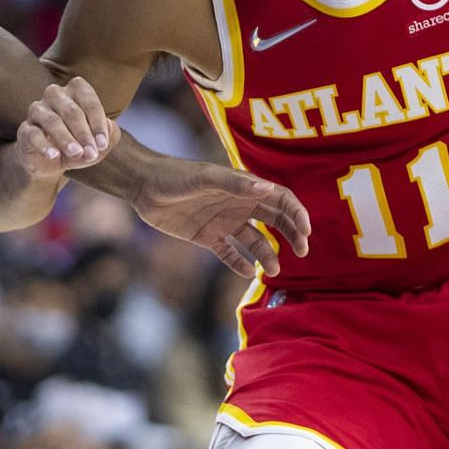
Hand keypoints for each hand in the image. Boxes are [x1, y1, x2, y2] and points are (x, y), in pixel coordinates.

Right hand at [15, 78, 116, 180]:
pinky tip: (54, 156)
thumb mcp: (98, 143)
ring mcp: (37, 110)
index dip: (97, 122)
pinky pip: (34, 134)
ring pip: (52, 121)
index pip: (88, 98)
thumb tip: (109, 127)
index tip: (102, 144)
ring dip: (67, 139)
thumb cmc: (79, 144)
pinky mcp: (25, 129)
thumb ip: (110, 134)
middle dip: (84, 133)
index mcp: (75, 90)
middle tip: (92, 153)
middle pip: (71, 111)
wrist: (50, 162)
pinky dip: (44, 146)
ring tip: (78, 154)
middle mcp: (54, 95)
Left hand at [132, 158, 309, 278]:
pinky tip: (248, 273)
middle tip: (302, 252)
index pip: (280, 199)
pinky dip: (240, 263)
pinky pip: (229, 253)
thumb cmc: (175, 176)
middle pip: (274, 220)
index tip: (305, 232)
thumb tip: (269, 189)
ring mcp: (224, 221)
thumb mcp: (206, 178)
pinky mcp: (207, 236)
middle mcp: (238, 204)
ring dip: (268, 254)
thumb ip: (236, 185)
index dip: (296, 214)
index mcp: (243, 187)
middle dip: (291, 234)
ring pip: (254, 240)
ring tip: (273, 271)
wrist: (143, 185)